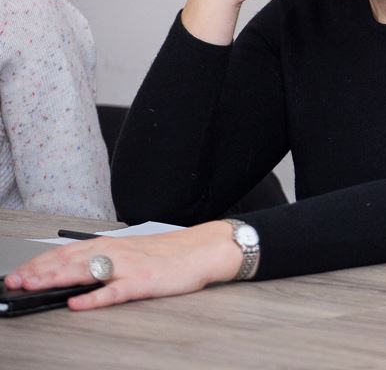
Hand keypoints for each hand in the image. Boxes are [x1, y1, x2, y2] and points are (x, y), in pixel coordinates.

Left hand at [3, 222, 242, 310]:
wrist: (202, 250)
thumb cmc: (168, 254)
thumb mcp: (131, 252)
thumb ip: (104, 260)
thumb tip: (73, 271)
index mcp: (110, 246)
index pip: (65, 253)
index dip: (38, 263)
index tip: (17, 273)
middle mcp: (114, 253)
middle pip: (68, 261)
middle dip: (37, 272)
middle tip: (14, 282)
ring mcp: (128, 268)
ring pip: (85, 272)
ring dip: (55, 279)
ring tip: (32, 286)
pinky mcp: (142, 283)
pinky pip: (113, 292)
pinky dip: (93, 299)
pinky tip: (77, 304)